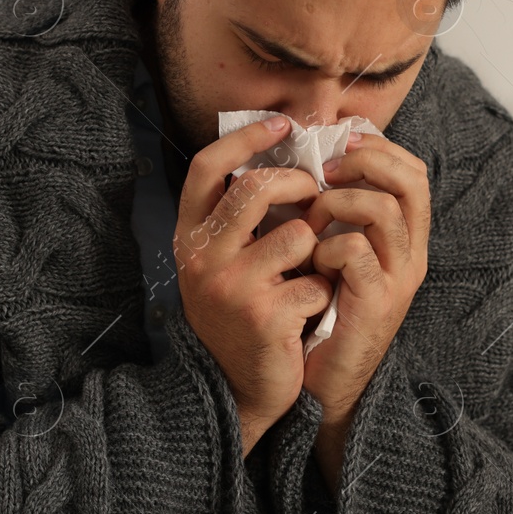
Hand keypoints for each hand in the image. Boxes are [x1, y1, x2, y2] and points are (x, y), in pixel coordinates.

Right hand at [175, 115, 334, 456]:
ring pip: (298, 234)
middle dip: (298, 184)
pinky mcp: (266, 316)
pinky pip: (317, 280)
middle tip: (315, 193)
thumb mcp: (222, 263)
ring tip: (308, 272)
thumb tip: (283, 158)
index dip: (245, 138)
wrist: (236, 389)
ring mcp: (232, 288)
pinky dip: (323, 294)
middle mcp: (202, 258)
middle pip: (256, 187)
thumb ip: (238, 219)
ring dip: (315, 250)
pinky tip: (309, 313)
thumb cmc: (239, 315)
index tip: (282, 124)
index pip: (206, 167)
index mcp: (189, 238)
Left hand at [299, 134, 429, 490]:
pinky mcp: (376, 304)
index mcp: (402, 238)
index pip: (412, 172)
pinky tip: (311, 261)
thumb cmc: (317, 313)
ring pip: (384, 210)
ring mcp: (397, 280)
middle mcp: (410, 255)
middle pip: (412, 181)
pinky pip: (356, 251)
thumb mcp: (331, 254)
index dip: (379, 147)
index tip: (339, 141)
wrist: (321, 386)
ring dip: (338, 203)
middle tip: (328, 168)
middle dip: (367, 161)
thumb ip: (333, 214)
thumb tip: (310, 159)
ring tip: (312, 218)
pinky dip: (327, 246)